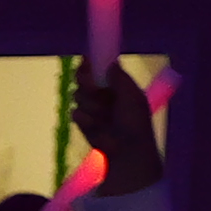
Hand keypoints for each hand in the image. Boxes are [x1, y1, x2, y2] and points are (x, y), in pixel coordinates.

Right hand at [70, 63, 167, 194]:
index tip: (85, 61)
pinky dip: (85, 119)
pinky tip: (97, 127)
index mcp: (117, 86)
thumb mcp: (132, 96)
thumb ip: (121, 78)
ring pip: (78, 95)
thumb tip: (112, 62)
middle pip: (83, 78)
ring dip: (90, 105)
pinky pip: (75, 113)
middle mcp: (103, 94)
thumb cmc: (134, 122)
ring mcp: (92, 107)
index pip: (99, 68)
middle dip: (86, 82)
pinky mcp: (83, 122)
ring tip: (104, 117)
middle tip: (93, 88)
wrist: (126, 150)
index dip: (91, 63)